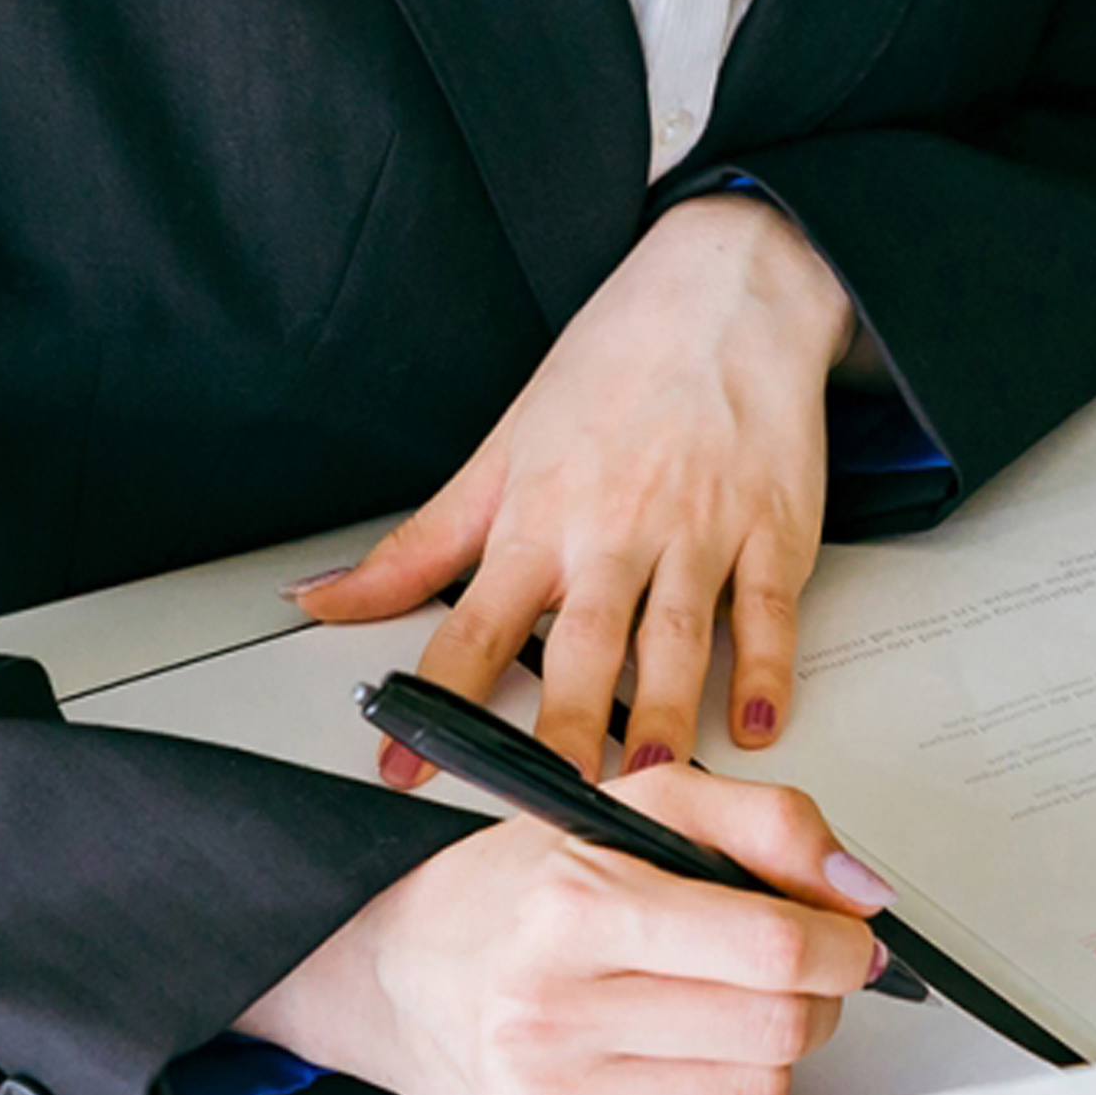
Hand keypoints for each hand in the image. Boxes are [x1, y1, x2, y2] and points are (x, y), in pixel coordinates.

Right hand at [238, 766, 889, 1094]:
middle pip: (777, 1030)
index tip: (847, 936)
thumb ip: (769, 824)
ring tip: (733, 1011)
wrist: (401, 971)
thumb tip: (861, 892)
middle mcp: (551, 1013)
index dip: (842, 943)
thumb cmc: (523, 890)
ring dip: (775, 1054)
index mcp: (577, 910)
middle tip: (793, 971)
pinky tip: (685, 1059)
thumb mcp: (640, 807)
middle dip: (817, 996)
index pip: (773, 950)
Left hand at [300, 192, 853, 776]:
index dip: (437, 703)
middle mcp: (617, 530)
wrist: (725, 291)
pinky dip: (766, 667)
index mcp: (541, 517)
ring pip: (676, 637)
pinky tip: (757, 719)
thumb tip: (321, 598)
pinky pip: (768, 609)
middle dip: (567, 731)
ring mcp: (700, 529)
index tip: (407, 766)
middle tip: (553, 803)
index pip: (473, 625)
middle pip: (583, 648)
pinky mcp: (773, 526)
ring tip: (652, 779)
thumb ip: (419, 544)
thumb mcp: (502, 450)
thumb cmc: (616, 368)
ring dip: (665, 714)